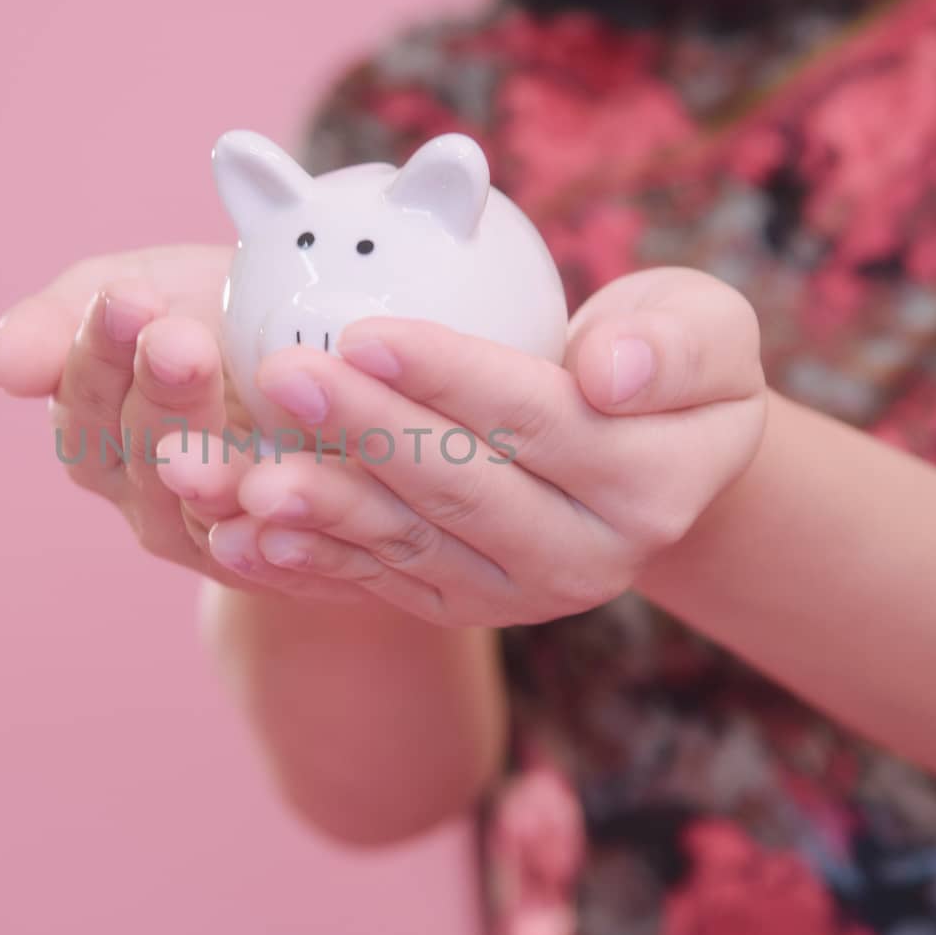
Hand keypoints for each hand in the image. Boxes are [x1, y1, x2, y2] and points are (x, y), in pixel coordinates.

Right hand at [0, 245, 360, 599]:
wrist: (335, 368)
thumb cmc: (221, 317)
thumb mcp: (148, 292)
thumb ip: (67, 321)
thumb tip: (0, 367)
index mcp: (97, 421)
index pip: (85, 390)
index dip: (102, 348)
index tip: (127, 297)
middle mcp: (142, 487)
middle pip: (143, 448)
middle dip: (163, 393)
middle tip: (180, 341)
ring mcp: (206, 532)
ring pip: (201, 505)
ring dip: (210, 466)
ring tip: (238, 433)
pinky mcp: (275, 564)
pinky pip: (272, 553)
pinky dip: (273, 529)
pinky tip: (283, 493)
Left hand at [177, 267, 767, 625]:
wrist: (645, 455)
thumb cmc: (663, 361)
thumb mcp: (702, 330)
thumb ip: (673, 345)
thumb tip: (610, 370)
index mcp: (651, 486)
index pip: (536, 421)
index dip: (448, 378)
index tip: (365, 331)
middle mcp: (586, 559)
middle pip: (458, 489)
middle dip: (364, 432)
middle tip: (281, 377)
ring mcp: (515, 594)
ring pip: (404, 545)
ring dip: (314, 509)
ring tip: (238, 474)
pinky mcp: (457, 604)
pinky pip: (373, 583)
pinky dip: (303, 562)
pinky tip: (234, 537)